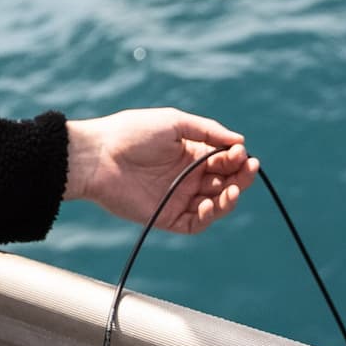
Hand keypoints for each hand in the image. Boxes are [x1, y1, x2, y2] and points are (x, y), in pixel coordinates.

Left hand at [64, 108, 257, 234]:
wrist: (98, 156)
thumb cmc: (132, 133)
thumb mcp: (174, 122)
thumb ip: (208, 131)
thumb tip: (241, 141)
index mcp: (190, 153)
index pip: (224, 161)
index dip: (237, 159)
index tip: (241, 153)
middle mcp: (187, 177)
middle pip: (225, 183)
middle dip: (240, 177)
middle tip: (247, 169)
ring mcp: (178, 198)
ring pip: (215, 205)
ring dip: (230, 199)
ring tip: (233, 189)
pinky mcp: (166, 216)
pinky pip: (195, 223)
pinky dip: (209, 216)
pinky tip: (211, 204)